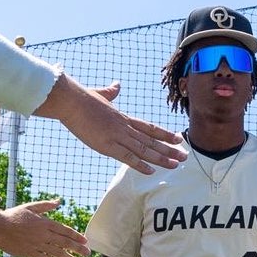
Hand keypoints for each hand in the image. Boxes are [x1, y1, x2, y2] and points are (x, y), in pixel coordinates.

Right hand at [0, 201, 85, 256]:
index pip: (64, 230)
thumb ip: (45, 206)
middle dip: (77, 248)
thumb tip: (59, 201)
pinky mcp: (30, 253)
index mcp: (44, 222)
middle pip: (64, 242)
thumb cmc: (13, 215)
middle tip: (88, 253)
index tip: (85, 241)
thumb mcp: (30, 207)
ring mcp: (37, 244)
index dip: (76, 236)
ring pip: (57, 253)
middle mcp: (43, 234)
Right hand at [37, 74, 185, 174]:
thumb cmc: (82, 97)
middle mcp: (124, 128)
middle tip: (185, 156)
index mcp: (123, 118)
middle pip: (152, 140)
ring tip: (176, 164)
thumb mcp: (100, 94)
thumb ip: (111, 92)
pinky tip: (151, 171)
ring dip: (161, 158)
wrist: (70, 100)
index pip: (150, 128)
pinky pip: (127, 157)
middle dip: (170, 149)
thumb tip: (117, 85)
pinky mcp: (107, 145)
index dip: (165, 134)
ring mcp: (117, 137)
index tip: (179, 138)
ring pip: (144, 150)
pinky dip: (140, 165)